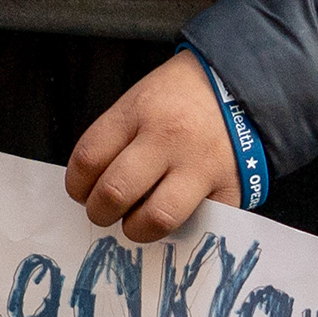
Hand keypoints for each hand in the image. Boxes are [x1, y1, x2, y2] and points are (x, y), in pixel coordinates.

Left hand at [64, 52, 234, 243]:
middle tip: (103, 211)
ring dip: (136, 229)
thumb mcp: (137, 101)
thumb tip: (90, 188)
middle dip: (99, 212)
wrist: (241, 87)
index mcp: (138, 113)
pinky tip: (171, 216)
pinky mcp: (230, 188)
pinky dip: (178, 229)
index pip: (88, 160)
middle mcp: (169, 138)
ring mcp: (201, 165)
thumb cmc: (179, 98)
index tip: (80, 192)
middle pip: (115, 192)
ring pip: (156, 217)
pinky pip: (196, 225)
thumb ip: (113, 141)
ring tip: (135, 222)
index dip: (76, 186)